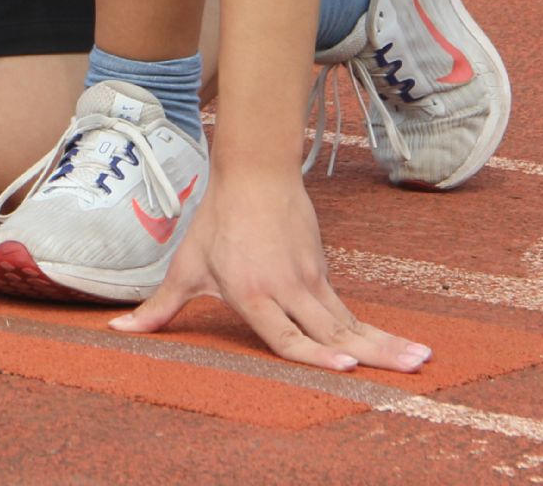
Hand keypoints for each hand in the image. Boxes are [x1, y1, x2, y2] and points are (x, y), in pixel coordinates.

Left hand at [110, 172, 431, 371]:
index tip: (347, 368)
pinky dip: (373, 331)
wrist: (253, 172)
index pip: (287, 335)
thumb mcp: (186, 266)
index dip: (316, 355)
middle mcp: (287, 288)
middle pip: (334, 332)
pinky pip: (347, 310)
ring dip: (387, 343)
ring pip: (350, 322)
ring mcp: (309, 279)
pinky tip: (398, 347)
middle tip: (413, 370)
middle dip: (375, 354)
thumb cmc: (217, 222)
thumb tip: (119, 333)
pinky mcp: (321, 271)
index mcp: (252, 292)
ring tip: (422, 360)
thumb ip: (159, 308)